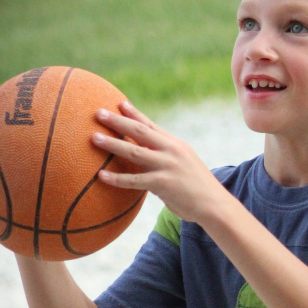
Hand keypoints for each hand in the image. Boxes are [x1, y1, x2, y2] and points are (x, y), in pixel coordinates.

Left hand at [92, 100, 228, 222]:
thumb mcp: (184, 164)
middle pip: (139, 131)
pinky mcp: (163, 183)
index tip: (119, 103)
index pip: (151, 125)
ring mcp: (167, 165)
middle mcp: (171, 150)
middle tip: (98, 113)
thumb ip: (166, 158)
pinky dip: (116, 178)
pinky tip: (101, 175)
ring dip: (112, 144)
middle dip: (118, 121)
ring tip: (93, 137)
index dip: (134, 113)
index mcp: (175, 144)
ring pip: (134, 150)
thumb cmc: (197, 188)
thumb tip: (145, 157)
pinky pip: (134, 180)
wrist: (214, 204)